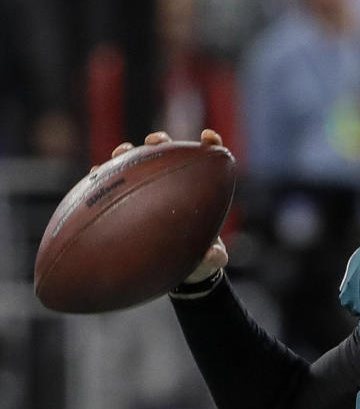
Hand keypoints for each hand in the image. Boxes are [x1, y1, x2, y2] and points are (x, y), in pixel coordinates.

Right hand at [107, 129, 228, 283]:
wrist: (172, 271)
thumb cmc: (196, 260)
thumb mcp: (209, 262)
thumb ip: (215, 258)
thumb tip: (213, 253)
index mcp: (198, 191)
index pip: (206, 159)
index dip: (210, 144)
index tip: (208, 137)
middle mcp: (172, 184)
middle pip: (166, 152)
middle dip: (160, 141)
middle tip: (156, 142)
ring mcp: (147, 189)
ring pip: (136, 162)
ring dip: (128, 151)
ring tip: (122, 152)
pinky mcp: (124, 199)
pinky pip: (111, 184)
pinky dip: (103, 176)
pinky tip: (95, 173)